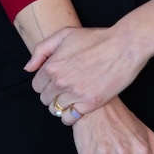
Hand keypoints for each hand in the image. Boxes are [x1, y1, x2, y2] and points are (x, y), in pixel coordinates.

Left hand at [27, 24, 148, 118]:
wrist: (124, 46)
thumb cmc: (95, 38)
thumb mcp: (64, 35)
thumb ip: (42, 50)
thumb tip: (28, 68)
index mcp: (52, 66)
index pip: (36, 85)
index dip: (44, 84)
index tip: (54, 83)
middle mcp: (60, 82)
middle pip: (45, 99)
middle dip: (52, 96)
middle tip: (64, 91)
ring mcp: (75, 94)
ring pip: (56, 110)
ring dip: (61, 106)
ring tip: (71, 99)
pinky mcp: (90, 103)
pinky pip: (70, 118)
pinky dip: (71, 116)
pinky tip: (78, 108)